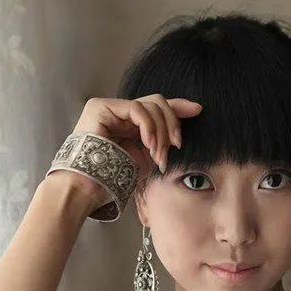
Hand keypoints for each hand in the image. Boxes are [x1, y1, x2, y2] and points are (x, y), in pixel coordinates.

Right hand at [64, 94, 202, 209]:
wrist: (92, 187)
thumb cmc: (116, 177)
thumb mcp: (147, 158)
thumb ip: (161, 141)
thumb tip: (182, 128)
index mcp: (130, 123)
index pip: (156, 108)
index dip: (178, 107)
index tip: (197, 110)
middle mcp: (120, 111)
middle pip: (157, 103)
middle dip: (172, 124)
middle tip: (176, 146)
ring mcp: (110, 107)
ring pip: (150, 105)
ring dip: (161, 132)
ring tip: (158, 155)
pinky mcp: (102, 107)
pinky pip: (137, 109)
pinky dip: (149, 126)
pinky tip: (149, 144)